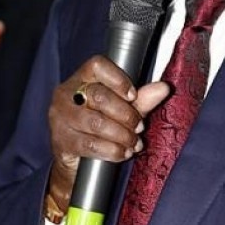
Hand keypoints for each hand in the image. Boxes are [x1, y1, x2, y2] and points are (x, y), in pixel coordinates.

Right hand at [47, 55, 169, 211]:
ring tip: (134, 142)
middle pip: (99, 96)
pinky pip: (90, 145)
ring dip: (121, 135)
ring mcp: (60, 118)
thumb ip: (142, 98)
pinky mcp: (61, 141)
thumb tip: (164, 88)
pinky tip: (123, 153)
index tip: (133, 95)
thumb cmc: (100, 123)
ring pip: (96, 123)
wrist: (75, 158)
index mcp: (81, 78)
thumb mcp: (122, 108)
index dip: (118, 79)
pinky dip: (112, 151)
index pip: (98, 65)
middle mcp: (66, 94)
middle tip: (139, 127)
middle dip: (125, 114)